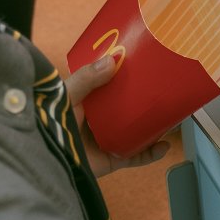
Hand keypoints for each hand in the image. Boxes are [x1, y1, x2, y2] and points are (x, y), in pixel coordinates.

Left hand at [62, 49, 170, 176]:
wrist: (46, 156)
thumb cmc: (51, 121)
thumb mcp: (67, 94)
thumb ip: (87, 78)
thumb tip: (114, 59)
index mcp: (88, 102)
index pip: (111, 87)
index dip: (127, 78)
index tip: (146, 67)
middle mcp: (100, 120)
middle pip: (128, 110)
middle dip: (148, 103)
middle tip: (167, 92)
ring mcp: (108, 140)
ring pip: (137, 132)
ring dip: (156, 127)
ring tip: (174, 117)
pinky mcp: (112, 160)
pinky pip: (137, 157)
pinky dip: (151, 154)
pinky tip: (164, 146)